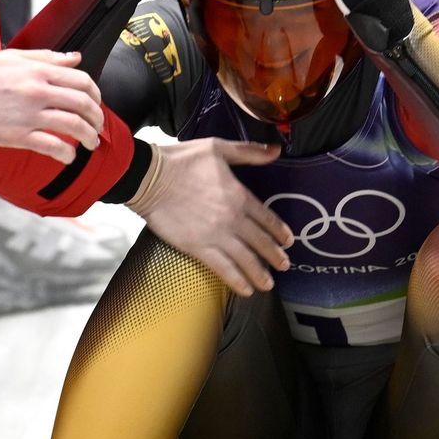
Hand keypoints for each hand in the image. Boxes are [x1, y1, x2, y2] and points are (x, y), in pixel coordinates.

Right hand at [0, 50, 104, 163]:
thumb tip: (75, 57)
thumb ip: (47, 58)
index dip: (96, 94)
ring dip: (88, 137)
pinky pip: (53, 146)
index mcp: (38, 71)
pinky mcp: (19, 135)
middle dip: (97, 118)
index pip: (82, 81)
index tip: (96, 104)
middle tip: (97, 126)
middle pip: (83, 104)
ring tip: (90, 143)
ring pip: (74, 126)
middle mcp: (38, 91)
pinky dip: (67, 153)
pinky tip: (68, 156)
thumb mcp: (14, 57)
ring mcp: (29, 114)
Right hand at [124, 139, 293, 295]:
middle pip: (260, 242)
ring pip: (245, 259)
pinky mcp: (198, 248)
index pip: (266, 217)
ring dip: (260, 273)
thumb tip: (275, 150)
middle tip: (284, 266)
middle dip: (274, 255)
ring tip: (268, 284)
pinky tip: (245, 289)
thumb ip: (249, 152)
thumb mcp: (218, 148)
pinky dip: (236, 280)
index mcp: (239, 195)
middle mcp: (232, 219)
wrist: (150, 178)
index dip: (278, 231)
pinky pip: (222, 268)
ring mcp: (216, 236)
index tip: (288, 240)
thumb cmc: (181, 160)